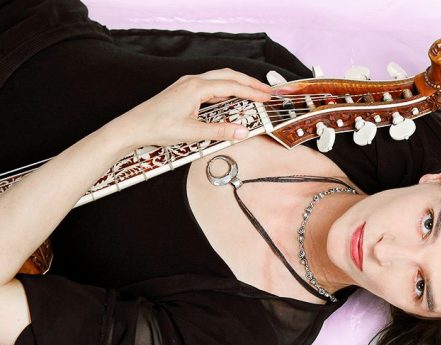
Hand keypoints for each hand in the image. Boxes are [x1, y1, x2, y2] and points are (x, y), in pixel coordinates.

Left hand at [115, 68, 272, 147]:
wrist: (132, 127)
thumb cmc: (157, 128)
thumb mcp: (192, 133)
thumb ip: (220, 132)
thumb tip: (243, 132)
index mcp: (196, 87)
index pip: (232, 86)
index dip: (252, 92)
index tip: (268, 98)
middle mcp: (192, 81)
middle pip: (228, 75)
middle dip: (249, 82)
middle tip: (266, 91)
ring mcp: (187, 84)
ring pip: (219, 79)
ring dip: (238, 84)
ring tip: (253, 93)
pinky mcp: (183, 91)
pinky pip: (210, 85)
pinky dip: (225, 89)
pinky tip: (231, 98)